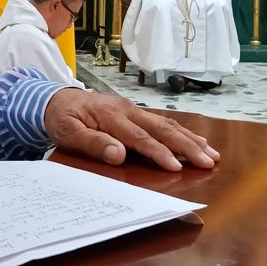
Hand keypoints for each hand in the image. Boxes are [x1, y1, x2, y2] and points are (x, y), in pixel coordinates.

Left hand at [44, 89, 218, 170]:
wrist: (54, 98)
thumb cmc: (61, 118)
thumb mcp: (68, 132)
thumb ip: (93, 143)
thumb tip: (119, 155)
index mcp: (111, 116)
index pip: (139, 138)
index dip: (159, 152)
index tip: (177, 167)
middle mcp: (127, 110)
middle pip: (162, 129)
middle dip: (187, 146)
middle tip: (208, 161)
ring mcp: (133, 109)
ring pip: (167, 124)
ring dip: (190, 138)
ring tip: (211, 153)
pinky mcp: (135, 112)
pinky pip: (162, 122)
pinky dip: (182, 132)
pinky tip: (196, 140)